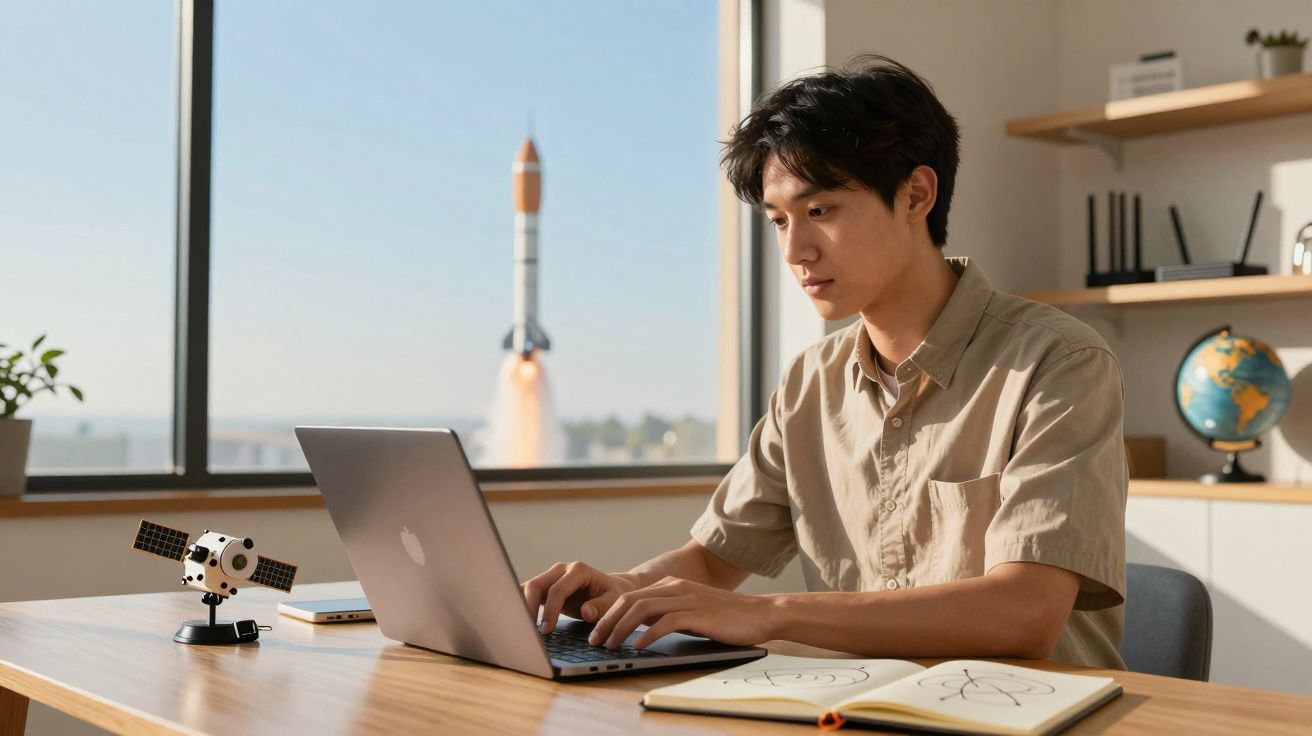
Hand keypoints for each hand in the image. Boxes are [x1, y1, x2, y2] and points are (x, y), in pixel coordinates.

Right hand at [520, 561, 637, 633]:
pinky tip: (519, 621)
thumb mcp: (614, 600)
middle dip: (529, 608)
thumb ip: (602, 606)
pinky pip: (528, 593)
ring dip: (522, 607)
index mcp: (578, 571)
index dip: (550, 611)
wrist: (611, 588)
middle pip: (536, 585)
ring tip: (522, 628)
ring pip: (528, 587)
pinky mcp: (546, 585)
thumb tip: (586, 612)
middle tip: (529, 631)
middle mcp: (562, 569)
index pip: (557, 590)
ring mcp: (551, 576)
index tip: (547, 630)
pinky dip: (521, 605)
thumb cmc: (614, 595)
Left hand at [586, 576, 777, 649]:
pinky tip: (638, 647)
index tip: (597, 631)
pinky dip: (647, 635)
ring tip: (610, 645)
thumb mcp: (690, 612)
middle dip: (608, 621)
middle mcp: (676, 588)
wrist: (760, 614)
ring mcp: (687, 599)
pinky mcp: (698, 614)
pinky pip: (665, 622)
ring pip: (642, 609)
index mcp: (671, 585)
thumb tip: (640, 630)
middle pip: (630, 600)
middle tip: (595, 640)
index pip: (630, 596)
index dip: (609, 613)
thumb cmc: (726, 618)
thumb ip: (667, 615)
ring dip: (621, 628)